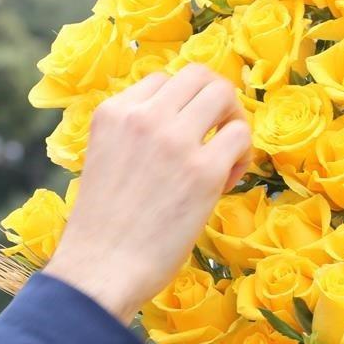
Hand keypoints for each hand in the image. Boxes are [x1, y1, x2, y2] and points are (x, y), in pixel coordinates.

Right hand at [43, 64, 250, 322]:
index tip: (182, 137)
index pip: (162, 80)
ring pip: (222, 95)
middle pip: (197, 75)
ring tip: (225, 155)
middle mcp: (142, 116)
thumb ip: (134, 133)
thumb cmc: (103, 226)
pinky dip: (241, 154)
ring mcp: (174, 140)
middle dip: (214, 99)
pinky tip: (226, 181)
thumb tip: (181, 120)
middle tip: (216, 133)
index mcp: (112, 112)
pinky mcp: (203, 170)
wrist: (101, 268)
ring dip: (232, 120)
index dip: (180, 105)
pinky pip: (240, 136)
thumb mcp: (105, 158)